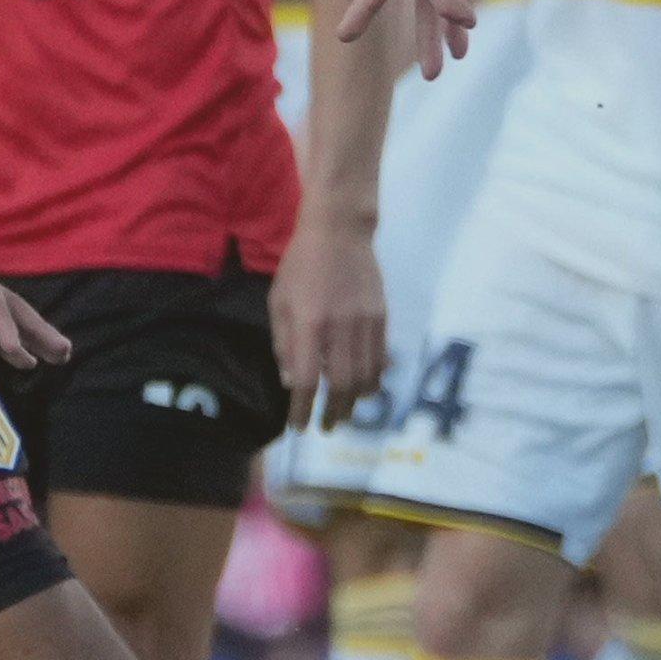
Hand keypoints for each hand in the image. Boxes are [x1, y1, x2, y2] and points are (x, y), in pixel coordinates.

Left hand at [270, 213, 384, 432]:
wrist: (339, 232)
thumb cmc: (300, 266)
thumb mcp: (279, 302)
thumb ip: (284, 344)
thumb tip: (291, 381)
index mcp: (309, 325)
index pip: (307, 379)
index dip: (302, 409)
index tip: (299, 427)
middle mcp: (339, 328)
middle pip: (342, 385)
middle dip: (334, 412)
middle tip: (327, 426)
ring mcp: (365, 323)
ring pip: (366, 376)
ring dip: (355, 401)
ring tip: (345, 411)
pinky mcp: (381, 318)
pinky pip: (381, 359)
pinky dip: (373, 379)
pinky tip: (364, 388)